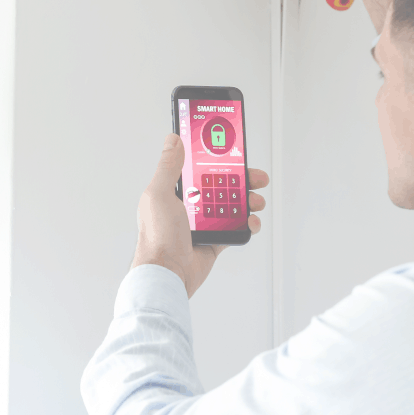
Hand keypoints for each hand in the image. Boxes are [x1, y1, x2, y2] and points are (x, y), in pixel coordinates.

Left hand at [131, 134, 268, 297]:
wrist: (168, 273)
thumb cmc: (158, 236)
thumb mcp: (160, 194)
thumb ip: (168, 167)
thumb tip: (173, 140)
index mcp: (175, 192)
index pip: (199, 168)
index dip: (217, 159)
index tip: (232, 152)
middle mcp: (190, 205)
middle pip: (222, 185)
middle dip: (241, 180)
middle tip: (255, 178)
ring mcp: (203, 223)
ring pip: (232, 205)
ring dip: (248, 200)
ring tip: (255, 201)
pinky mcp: (215, 240)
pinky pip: (236, 228)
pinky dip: (248, 224)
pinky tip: (251, 221)